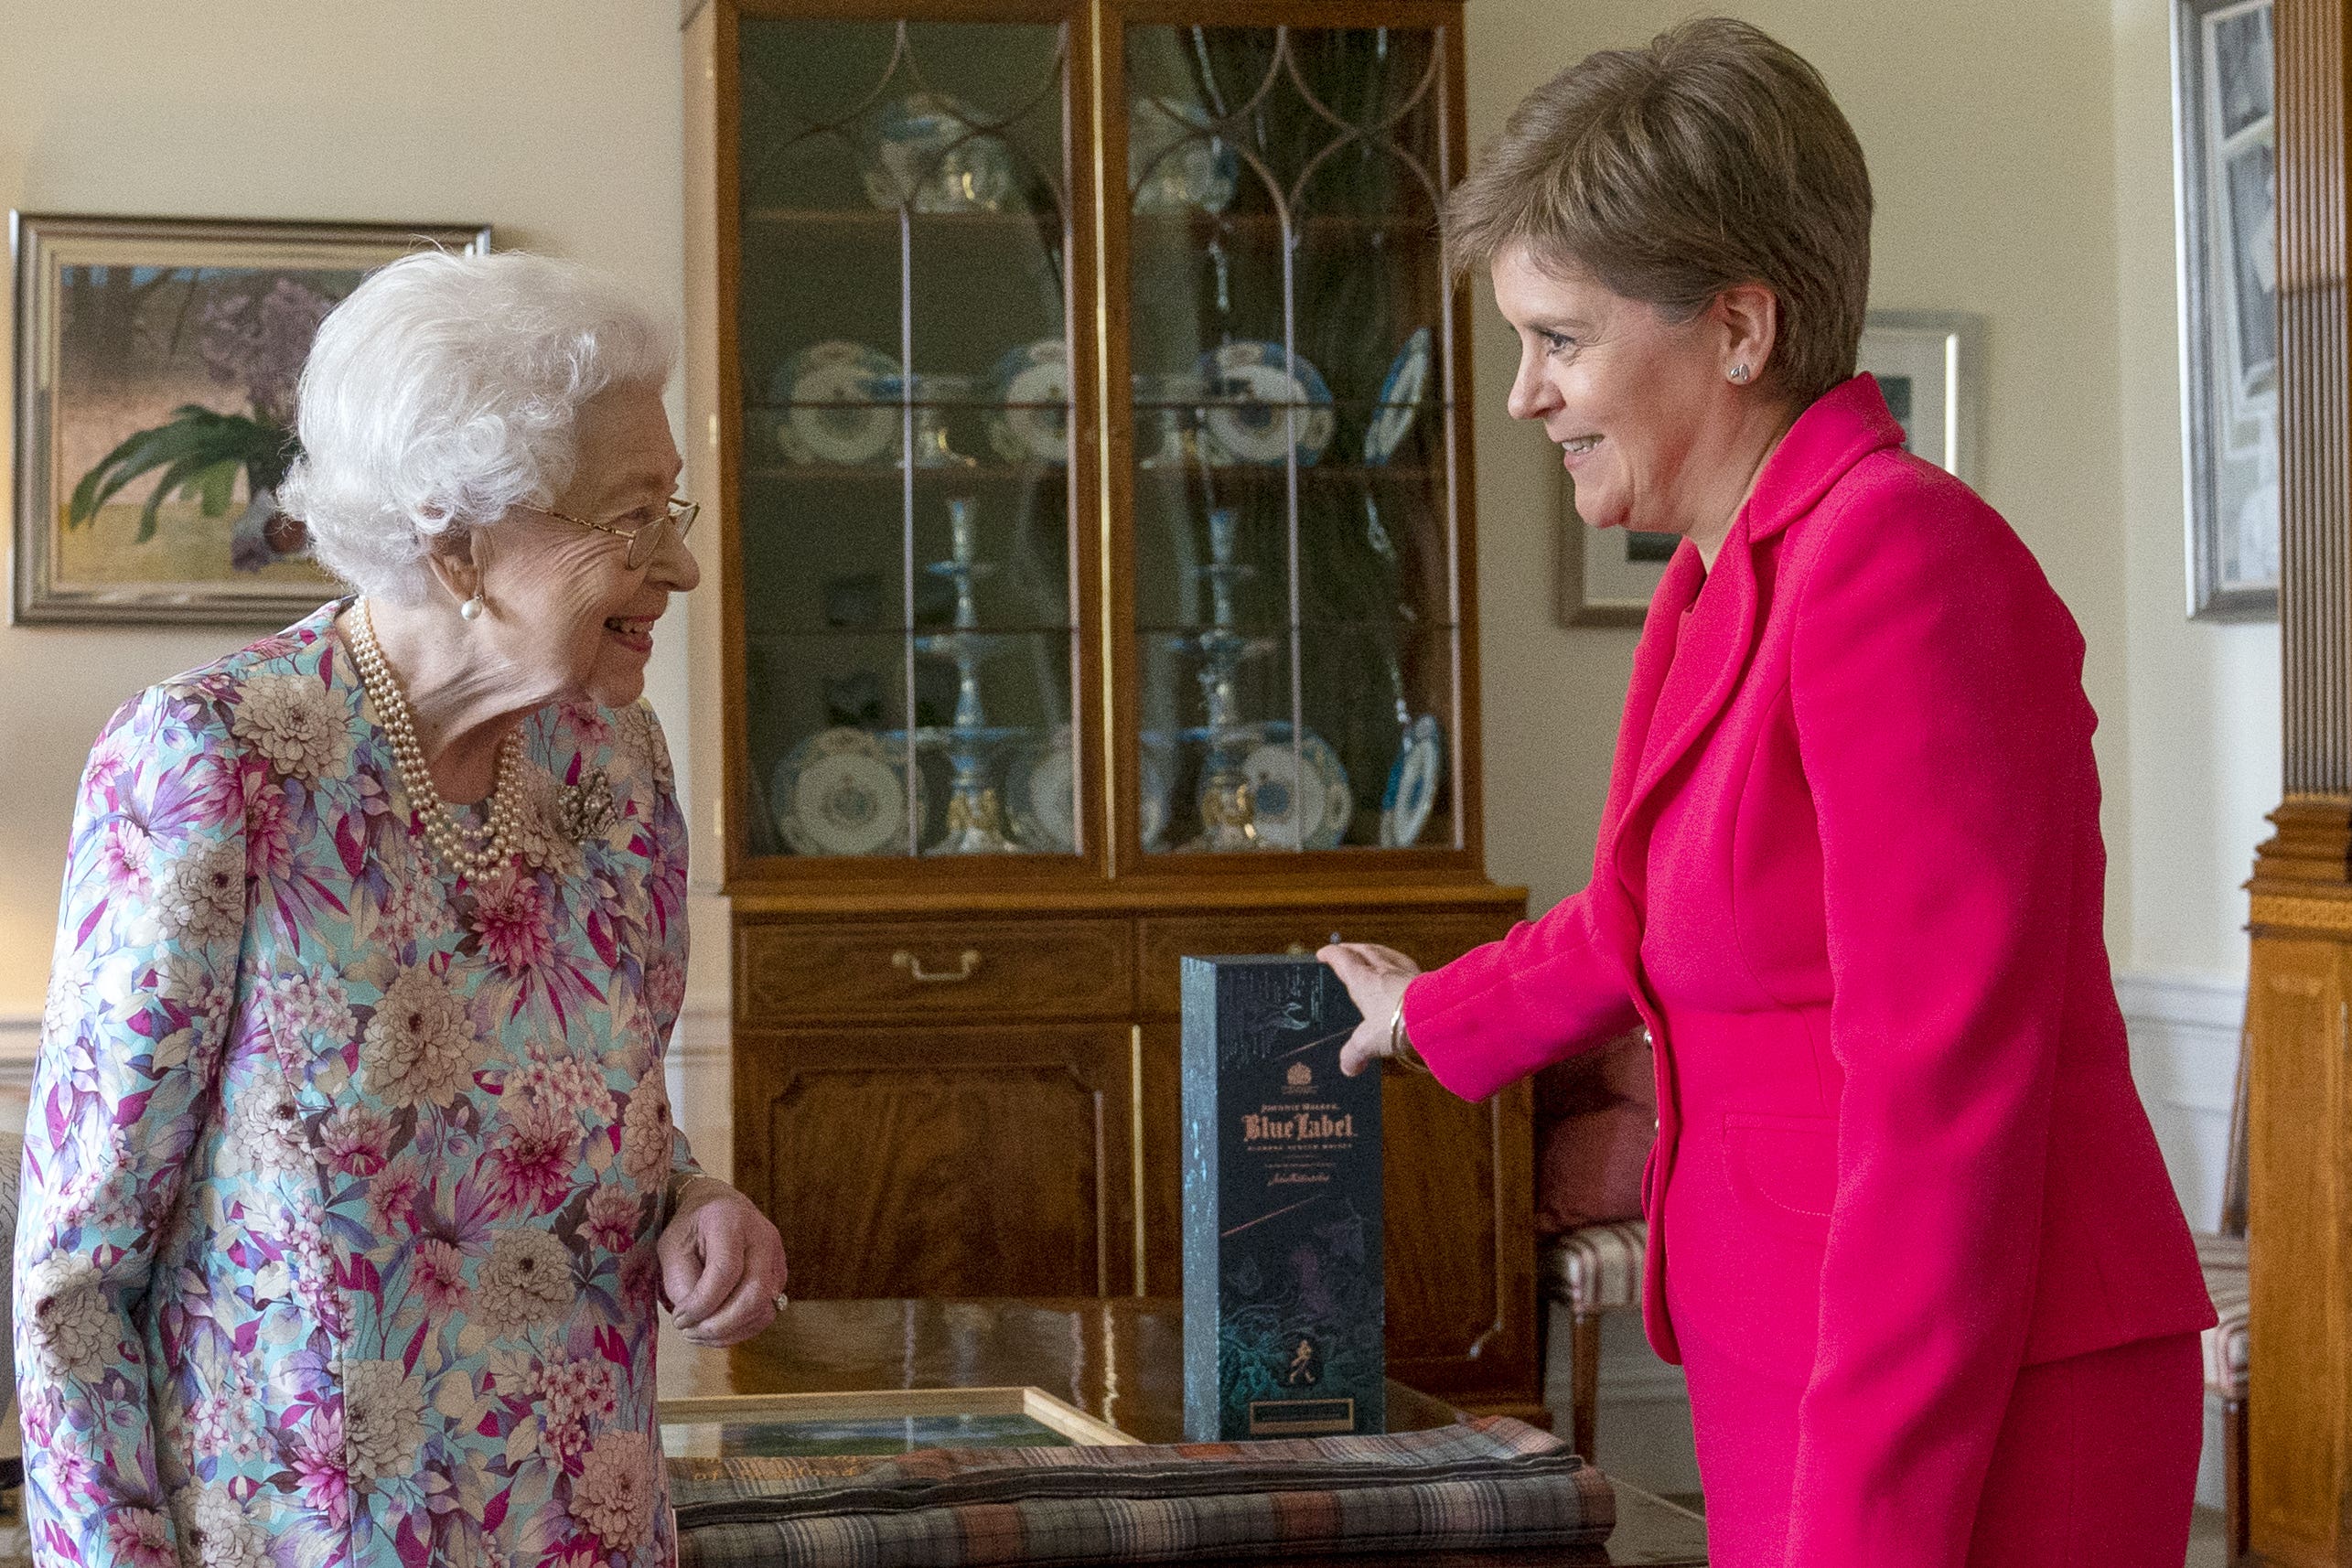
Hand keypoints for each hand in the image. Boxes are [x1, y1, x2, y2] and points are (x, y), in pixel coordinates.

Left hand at [658, 1180, 788, 1346]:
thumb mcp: (672, 1247)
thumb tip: (696, 1319)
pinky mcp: (780, 1275)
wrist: (719, 1207)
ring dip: (730, 1332)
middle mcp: (762, 1237)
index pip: (726, 1271)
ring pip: (764, 1309)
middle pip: (754, 1294)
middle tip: (689, 1332)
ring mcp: (777, 1257)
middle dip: (720, 1325)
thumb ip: (682, 1282)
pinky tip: (716, 1329)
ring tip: (699, 1333)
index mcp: (731, 1221)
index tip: (679, 1319)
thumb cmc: (691, 1228)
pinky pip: (766, 1313)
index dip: (702, 1304)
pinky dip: (741, 1329)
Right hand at [1319, 942, 1421, 1076]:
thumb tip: (1348, 1067)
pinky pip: (1406, 963)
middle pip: (1363, 950)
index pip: (1342, 959)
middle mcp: (1382, 970)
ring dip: (1374, 950)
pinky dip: (1398, 962)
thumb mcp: (1369, 1042)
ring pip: (1385, 953)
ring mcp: (1404, 971)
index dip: (1330, 954)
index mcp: (1362, 979)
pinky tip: (1400, 967)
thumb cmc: (1397, 1023)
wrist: (1435, 1014)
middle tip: (1344, 949)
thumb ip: (1355, 1053)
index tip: (1323, 953)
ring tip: (1369, 952)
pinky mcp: (1423, 977)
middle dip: (1351, 948)